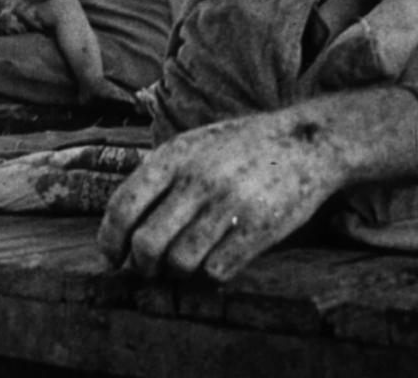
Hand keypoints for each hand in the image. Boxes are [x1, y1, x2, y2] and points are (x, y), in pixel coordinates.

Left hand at [98, 110, 342, 280]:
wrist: (307, 140)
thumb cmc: (244, 146)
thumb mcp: (196, 143)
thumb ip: (161, 174)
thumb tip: (120, 222)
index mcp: (175, 155)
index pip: (122, 207)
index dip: (110, 241)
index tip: (113, 256)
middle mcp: (197, 179)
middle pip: (146, 244)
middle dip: (142, 265)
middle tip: (151, 268)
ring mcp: (228, 204)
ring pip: (179, 263)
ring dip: (177, 273)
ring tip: (187, 264)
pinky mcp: (259, 228)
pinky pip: (217, 271)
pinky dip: (210, 276)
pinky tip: (217, 263)